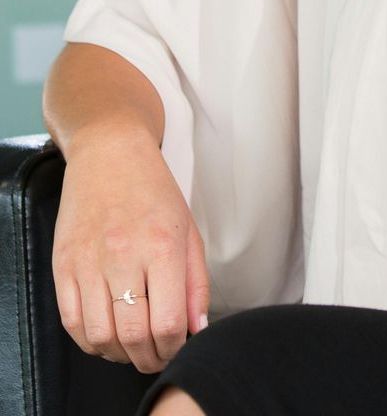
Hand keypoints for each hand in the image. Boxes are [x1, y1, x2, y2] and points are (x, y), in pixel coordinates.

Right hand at [51, 127, 209, 373]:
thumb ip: (196, 282)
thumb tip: (197, 328)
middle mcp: (124, 256)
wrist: (109, 154)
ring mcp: (88, 262)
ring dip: (119, 354)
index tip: (177, 348)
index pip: (167, 321)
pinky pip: (72, 322)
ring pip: (100, 336)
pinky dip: (90, 340)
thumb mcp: (189, 230)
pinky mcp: (63, 266)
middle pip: (133, 335)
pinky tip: (107, 335)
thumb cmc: (154, 190)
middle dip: (148, 358)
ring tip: (133, 348)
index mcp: (162, 246)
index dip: (173, 347)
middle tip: (157, 356)